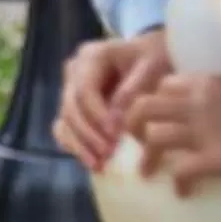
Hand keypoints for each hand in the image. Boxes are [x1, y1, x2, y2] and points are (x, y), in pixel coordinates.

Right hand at [55, 30, 171, 170]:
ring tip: (99, 165)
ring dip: (79, 145)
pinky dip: (76, 147)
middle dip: (88, 134)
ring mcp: (71, 90)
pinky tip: (93, 163)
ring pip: (64, 121)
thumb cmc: (156, 58)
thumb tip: (115, 120)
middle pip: (71, 107)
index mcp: (91, 56)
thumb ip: (133, 90)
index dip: (96, 115)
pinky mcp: (74, 107)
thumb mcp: (152, 66)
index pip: (84, 90)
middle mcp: (74, 71)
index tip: (114, 136)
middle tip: (108, 154)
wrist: (155, 57)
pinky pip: (65, 129)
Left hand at [127, 71, 220, 192]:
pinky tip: (183, 194)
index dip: (151, 99)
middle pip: (143, 107)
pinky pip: (183, 171)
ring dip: (146, 157)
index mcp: (207, 84)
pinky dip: (178, 183)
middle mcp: (198, 104)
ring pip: (154, 137)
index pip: (162, 85)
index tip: (152, 117)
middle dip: (132, 125)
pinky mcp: (220, 157)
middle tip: (137, 142)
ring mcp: (206, 131)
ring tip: (146, 174)